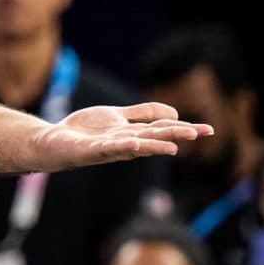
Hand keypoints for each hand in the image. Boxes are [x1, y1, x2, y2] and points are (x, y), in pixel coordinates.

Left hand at [28, 102, 209, 170]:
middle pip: (155, 137)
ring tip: (174, 146)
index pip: (163, 129)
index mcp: (134, 134)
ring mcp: (108, 148)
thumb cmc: (87, 131)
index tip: (209, 130)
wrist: (54, 142)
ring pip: (136, 146)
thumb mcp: (119, 116)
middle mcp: (125, 143)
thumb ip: (144, 114)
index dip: (185, 129)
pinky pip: (108, 148)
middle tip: (200, 134)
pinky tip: (134, 144)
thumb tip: (174, 114)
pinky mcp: (90, 150)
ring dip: (154, 145)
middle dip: (176, 135)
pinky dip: (121, 147)